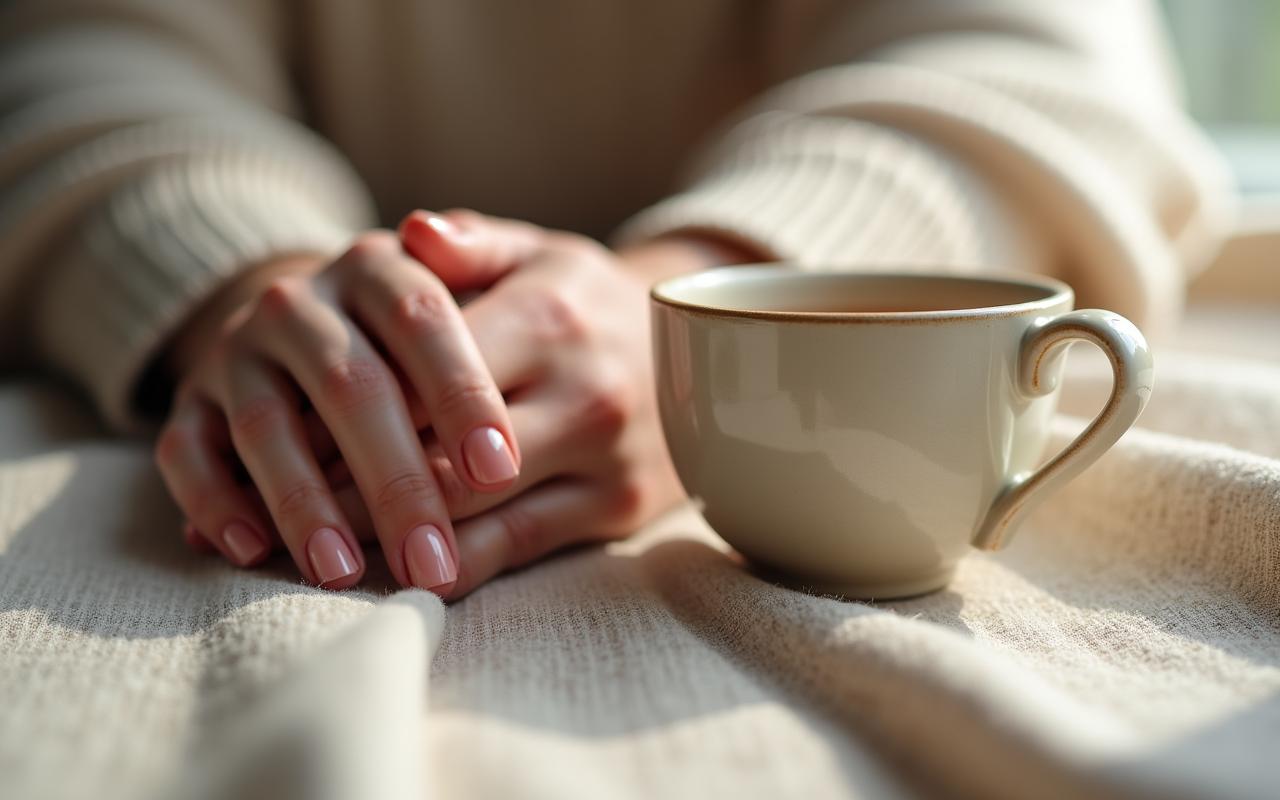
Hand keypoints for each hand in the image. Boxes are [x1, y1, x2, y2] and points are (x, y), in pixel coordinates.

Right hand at [153, 230, 520, 591]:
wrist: (325, 319)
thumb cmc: (431, 331)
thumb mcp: (472, 289)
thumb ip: (479, 267)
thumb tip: (434, 232)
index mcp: (382, 269)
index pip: (422, 323)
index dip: (460, 394)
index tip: (500, 470)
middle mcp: (304, 303)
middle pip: (350, 386)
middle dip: (394, 480)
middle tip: (433, 561)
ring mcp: (240, 351)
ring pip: (269, 426)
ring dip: (303, 505)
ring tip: (345, 574)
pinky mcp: (192, 400)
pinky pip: (187, 452)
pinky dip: (214, 503)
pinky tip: (251, 552)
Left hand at [313, 210, 742, 597]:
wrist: (709, 354)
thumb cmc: (591, 301)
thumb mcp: (541, 252)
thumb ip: (470, 242)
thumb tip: (410, 232)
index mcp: (548, 315)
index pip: (422, 377)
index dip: (343, 414)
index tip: (281, 434)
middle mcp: (582, 389)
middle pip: (438, 458)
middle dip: (349, 489)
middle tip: (279, 506)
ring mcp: (604, 458)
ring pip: (471, 517)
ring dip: (388, 537)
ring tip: (322, 543)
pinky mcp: (618, 510)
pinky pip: (516, 551)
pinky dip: (447, 567)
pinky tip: (397, 566)